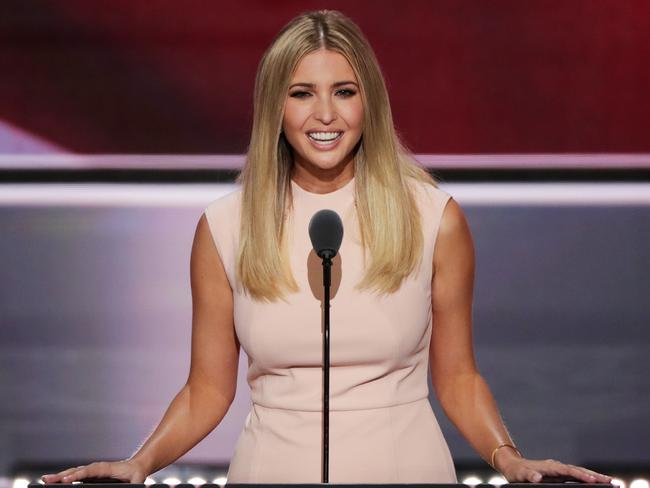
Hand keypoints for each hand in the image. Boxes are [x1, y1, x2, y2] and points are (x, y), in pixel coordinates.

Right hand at [40, 459, 146, 483]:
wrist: (137, 466)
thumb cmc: (136, 474)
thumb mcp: (136, 481)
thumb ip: (132, 485)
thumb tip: (129, 487)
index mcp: (106, 468)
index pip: (89, 471)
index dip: (77, 475)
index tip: (66, 480)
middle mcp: (96, 468)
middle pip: (77, 471)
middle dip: (61, 475)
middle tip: (47, 479)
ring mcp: (92, 471)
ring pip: (73, 472)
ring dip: (59, 476)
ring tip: (45, 480)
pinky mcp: (90, 475)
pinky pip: (75, 476)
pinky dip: (64, 478)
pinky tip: (55, 481)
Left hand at [498, 456, 612, 483]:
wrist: (513, 465)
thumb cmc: (517, 472)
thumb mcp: (521, 475)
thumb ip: (530, 476)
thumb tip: (538, 477)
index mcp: (550, 467)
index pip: (569, 471)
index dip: (582, 476)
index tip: (594, 481)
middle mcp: (557, 466)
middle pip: (579, 471)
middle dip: (595, 476)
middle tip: (612, 482)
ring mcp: (559, 470)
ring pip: (580, 473)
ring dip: (594, 477)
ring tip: (610, 482)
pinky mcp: (559, 474)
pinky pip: (576, 476)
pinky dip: (587, 479)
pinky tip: (596, 483)